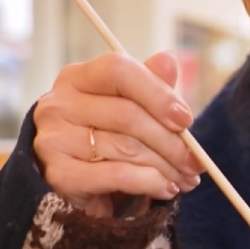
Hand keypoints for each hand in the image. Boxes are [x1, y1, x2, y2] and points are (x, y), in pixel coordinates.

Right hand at [32, 51, 201, 216]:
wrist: (74, 187)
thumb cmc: (106, 139)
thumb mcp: (130, 108)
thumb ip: (150, 85)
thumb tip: (169, 60)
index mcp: (77, 78)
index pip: (119, 71)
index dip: (157, 93)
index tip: (186, 120)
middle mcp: (59, 105)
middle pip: (127, 115)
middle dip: (170, 142)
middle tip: (195, 161)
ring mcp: (54, 140)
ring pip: (126, 148)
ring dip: (165, 166)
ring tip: (186, 178)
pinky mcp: (59, 174)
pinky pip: (117, 175)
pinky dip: (149, 183)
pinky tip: (165, 188)